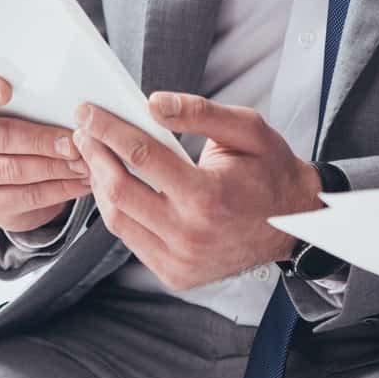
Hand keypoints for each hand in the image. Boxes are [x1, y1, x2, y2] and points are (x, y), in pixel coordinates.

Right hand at [0, 70, 93, 232]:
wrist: (10, 166)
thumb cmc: (18, 118)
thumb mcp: (20, 99)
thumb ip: (31, 92)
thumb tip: (72, 99)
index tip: (6, 91)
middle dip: (40, 140)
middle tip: (73, 143)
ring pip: (11, 169)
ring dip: (54, 168)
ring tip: (84, 163)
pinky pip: (22, 196)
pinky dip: (57, 189)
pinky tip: (79, 182)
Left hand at [70, 91, 324, 290]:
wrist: (294, 223)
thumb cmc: (271, 171)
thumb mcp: (249, 130)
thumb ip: (201, 113)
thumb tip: (153, 103)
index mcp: (209, 197)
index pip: (143, 157)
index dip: (109, 130)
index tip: (88, 112)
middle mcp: (190, 236)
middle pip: (120, 192)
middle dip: (95, 155)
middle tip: (84, 130)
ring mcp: (181, 261)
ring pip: (118, 221)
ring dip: (101, 184)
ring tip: (97, 156)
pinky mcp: (175, 274)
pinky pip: (132, 240)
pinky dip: (119, 211)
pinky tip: (118, 186)